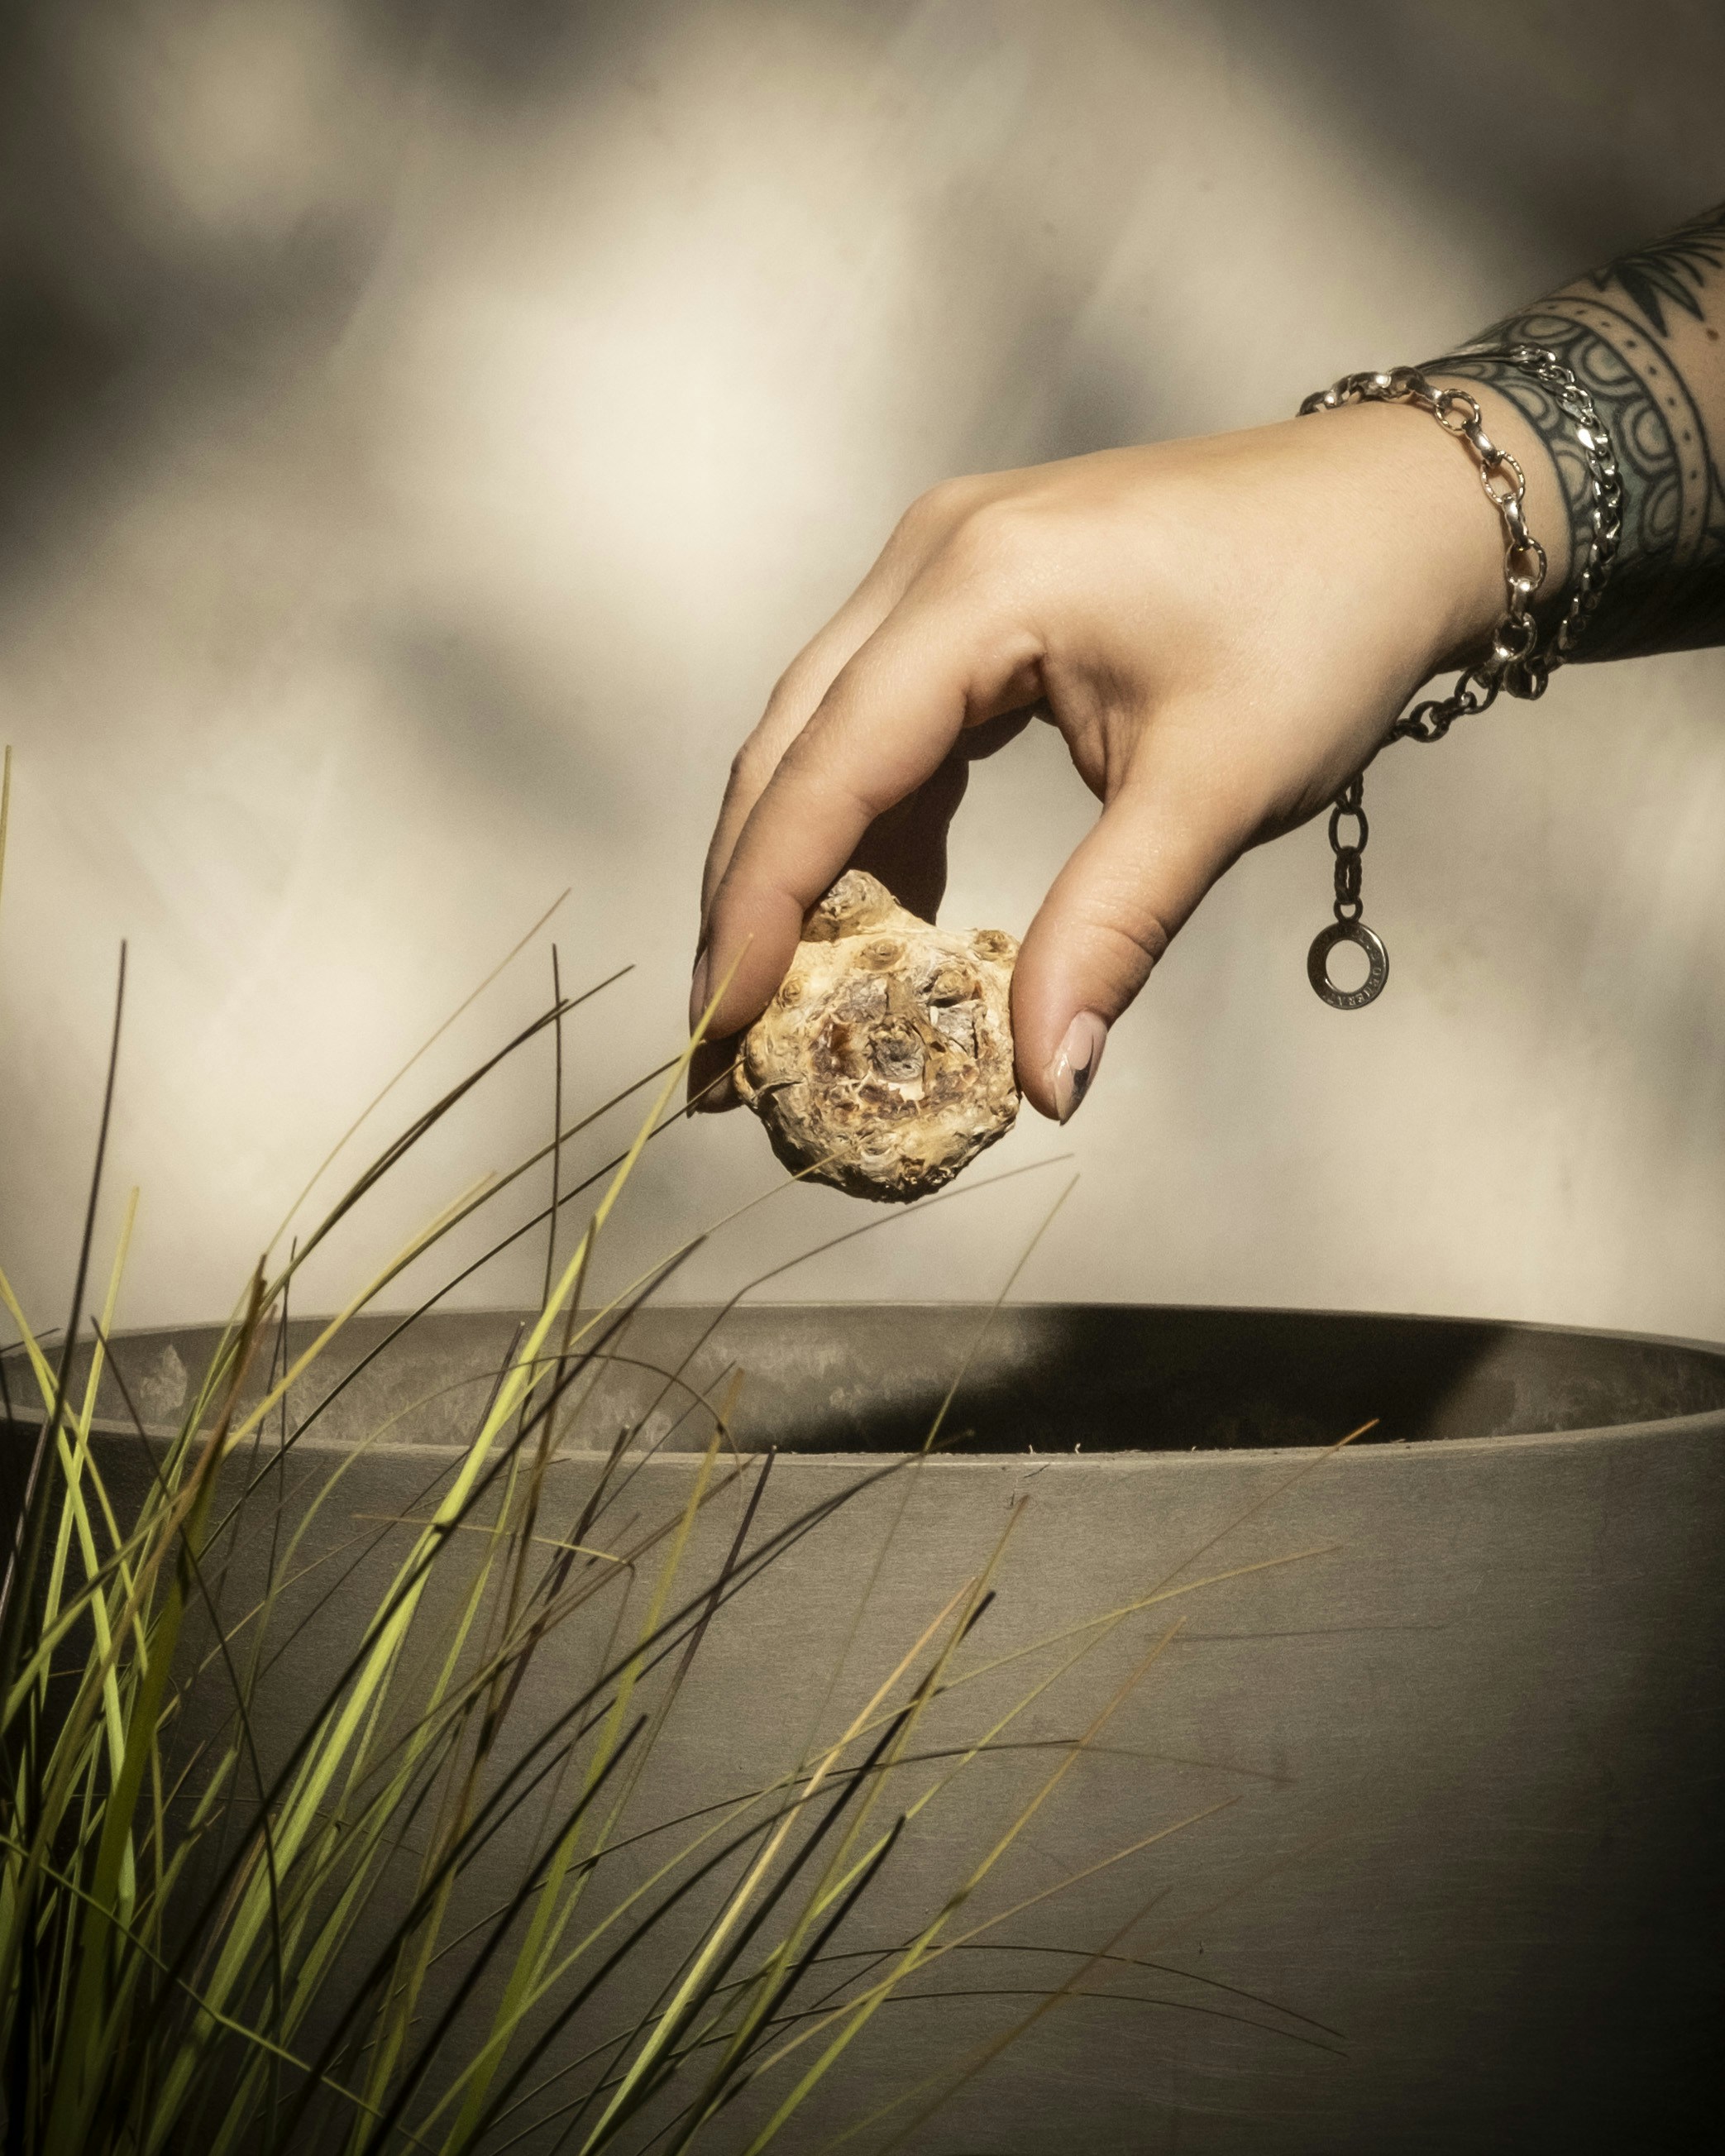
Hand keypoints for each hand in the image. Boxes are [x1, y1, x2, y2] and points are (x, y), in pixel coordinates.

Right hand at [694, 399, 1533, 1120]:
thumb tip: (1043, 1083)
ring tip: (789, 987)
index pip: (826, 769)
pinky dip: (873, 814)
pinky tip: (892, 903)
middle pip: (790, 744)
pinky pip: (883, 710)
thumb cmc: (1327, 621)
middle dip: (750, 895)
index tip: (718, 1029)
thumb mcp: (1216, 788)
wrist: (1410, 506)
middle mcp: (930, 555)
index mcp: (977, 586)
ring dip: (802, 858)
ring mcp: (945, 560)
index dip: (760, 908)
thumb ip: (1111, 933)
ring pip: (823, 728)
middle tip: (723, 1032)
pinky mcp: (976, 585)